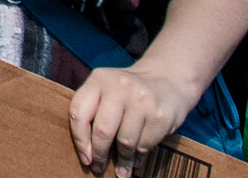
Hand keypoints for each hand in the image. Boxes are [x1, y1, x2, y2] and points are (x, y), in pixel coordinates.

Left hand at [69, 64, 197, 176]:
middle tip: (98, 169)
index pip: (79, 112)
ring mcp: (141, 99)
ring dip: (122, 161)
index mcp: (99, 78)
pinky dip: (138, 158)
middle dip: (99, 155)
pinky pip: (144, 146)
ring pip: (125, 142)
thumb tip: (88, 153)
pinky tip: (136, 160)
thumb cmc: (129, 92)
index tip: (85, 158)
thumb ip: (95, 112)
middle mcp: (119, 86)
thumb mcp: (107, 90)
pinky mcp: (159, 115)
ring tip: (122, 171)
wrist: (167, 79)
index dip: (79, 140)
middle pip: (102, 130)